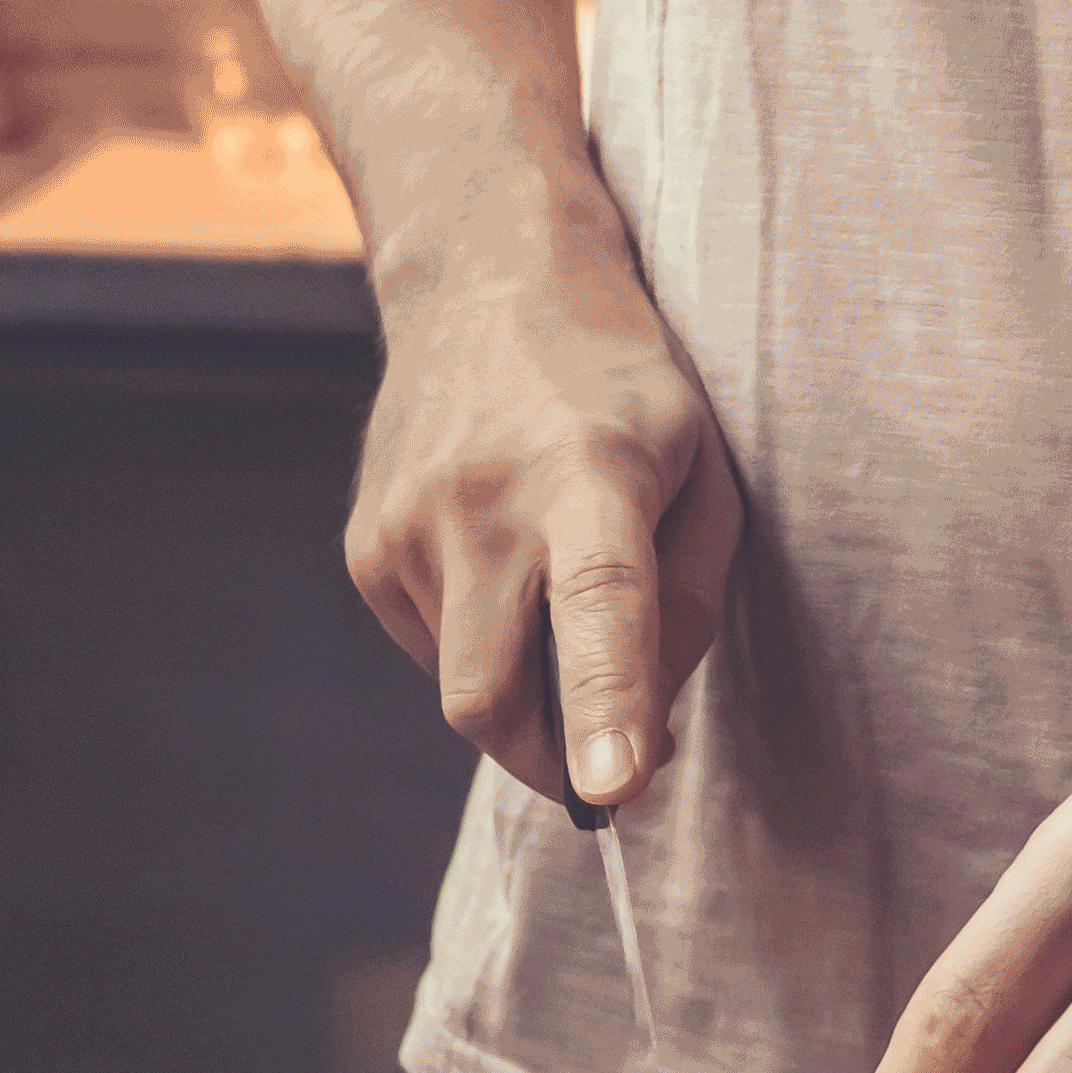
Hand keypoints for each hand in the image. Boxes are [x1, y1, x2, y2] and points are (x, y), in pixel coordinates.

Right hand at [343, 213, 738, 810]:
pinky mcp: (367, 548)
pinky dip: (480, 642)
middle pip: (492, 698)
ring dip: (522, 682)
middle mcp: (481, 502)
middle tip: (609, 759)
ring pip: (463, 687)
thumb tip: (638, 737)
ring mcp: (407, 525)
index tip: (611, 790)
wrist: (484, 282)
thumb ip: (685, 608)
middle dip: (550, 762)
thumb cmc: (623, 391)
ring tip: (550, 579)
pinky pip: (433, 651)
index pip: (596, 603)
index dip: (605, 702)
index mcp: (589, 474)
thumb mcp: (704, 473)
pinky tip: (500, 562)